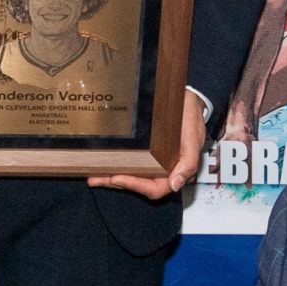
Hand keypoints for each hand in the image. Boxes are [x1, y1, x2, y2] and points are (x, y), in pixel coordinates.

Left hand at [89, 98, 206, 199]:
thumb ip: (188, 162)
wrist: (187, 98)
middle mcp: (163, 168)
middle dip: (117, 183)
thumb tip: (175, 185)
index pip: (155, 188)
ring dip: (112, 178)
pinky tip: (101, 164)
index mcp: (176, 170)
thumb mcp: (193, 137)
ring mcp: (153, 160)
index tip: (118, 178)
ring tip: (93, 176)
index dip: (136, 186)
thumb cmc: (191, 116)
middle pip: (139, 184)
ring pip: (132, 175)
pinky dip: (116, 165)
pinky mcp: (145, 150)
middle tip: (97, 179)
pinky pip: (130, 162)